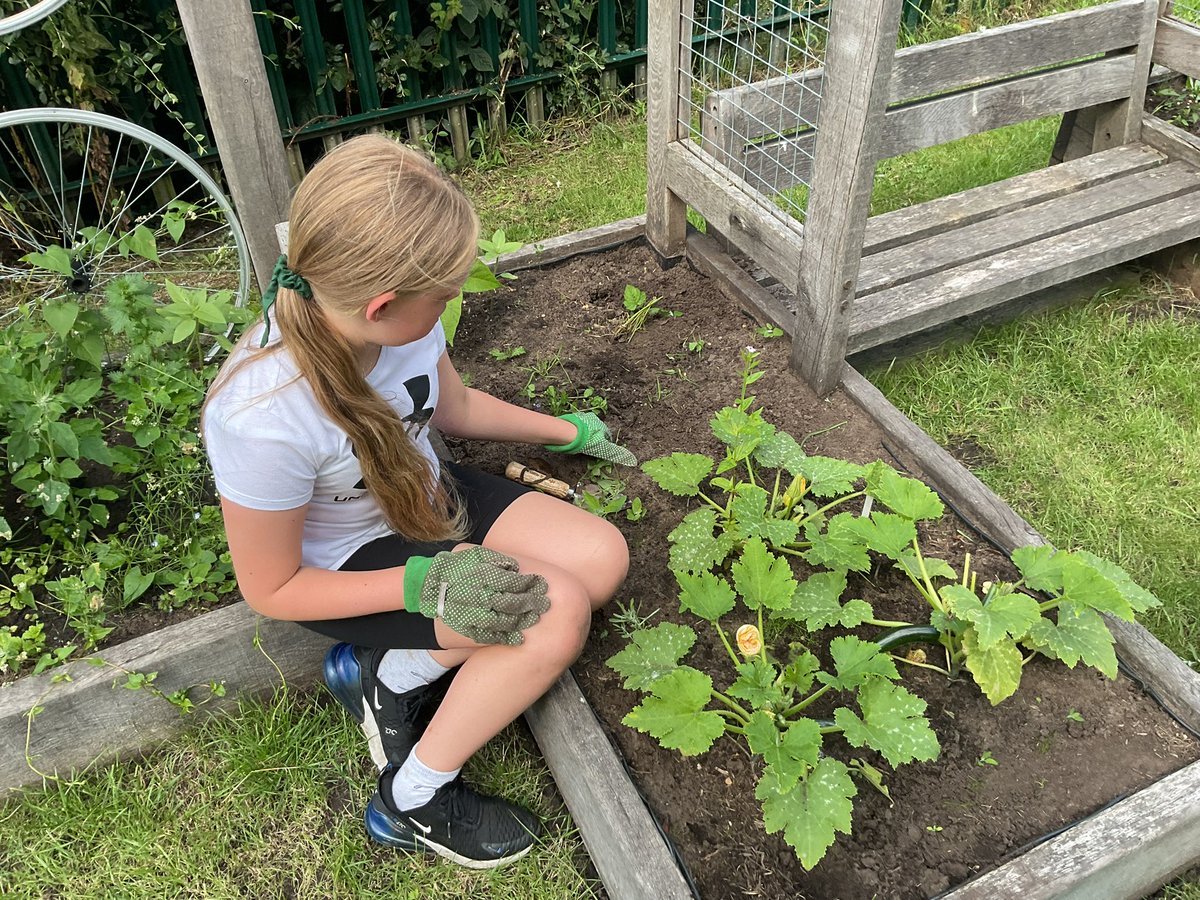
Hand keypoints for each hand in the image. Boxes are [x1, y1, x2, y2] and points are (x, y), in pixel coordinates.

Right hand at [402, 548, 549, 644]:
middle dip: (528, 602)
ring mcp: (466, 614)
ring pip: (498, 620)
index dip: (525, 582)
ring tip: (536, 618)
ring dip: (520, 620)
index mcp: (473, 576)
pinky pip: (487, 636)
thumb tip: (514, 566)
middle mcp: (470, 595)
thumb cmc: (452, 569)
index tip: (540, 583)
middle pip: (506, 600)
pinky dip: (505, 637)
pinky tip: (520, 637)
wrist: (425, 589)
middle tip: (545, 603)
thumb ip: (491, 558)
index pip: (506, 580)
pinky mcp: (463, 630)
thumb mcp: (467, 555)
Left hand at [544, 411, 636, 465]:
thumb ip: (616, 453)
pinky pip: (575, 428)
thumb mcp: (603, 449)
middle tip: (589, 449)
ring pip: (585, 429)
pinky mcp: (570, 419)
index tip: (600, 451)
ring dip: (584, 436)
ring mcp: (581, 418)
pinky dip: (575, 434)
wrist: (567, 432)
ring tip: (580, 445)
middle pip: (595, 431)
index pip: (607, 435)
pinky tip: (572, 441)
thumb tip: (632, 460)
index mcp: (602, 424)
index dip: (604, 444)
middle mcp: (593, 418)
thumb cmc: (587, 440)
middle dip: (594, 439)